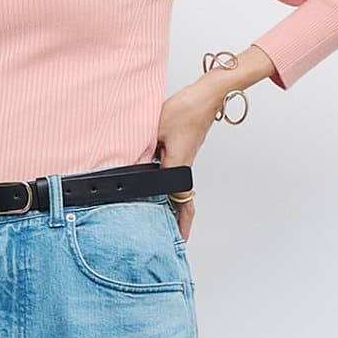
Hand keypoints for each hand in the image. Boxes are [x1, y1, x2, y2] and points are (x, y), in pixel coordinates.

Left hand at [154, 79, 223, 240]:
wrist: (206, 95)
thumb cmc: (185, 110)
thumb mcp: (155, 130)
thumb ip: (143, 151)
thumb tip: (130, 167)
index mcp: (178, 166)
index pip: (179, 203)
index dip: (180, 224)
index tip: (178, 241)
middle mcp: (184, 166)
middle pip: (182, 201)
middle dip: (179, 221)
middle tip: (172, 239)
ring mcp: (185, 159)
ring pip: (180, 189)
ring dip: (175, 205)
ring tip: (165, 220)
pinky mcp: (183, 151)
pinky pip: (176, 176)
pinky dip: (171, 188)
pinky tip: (160, 188)